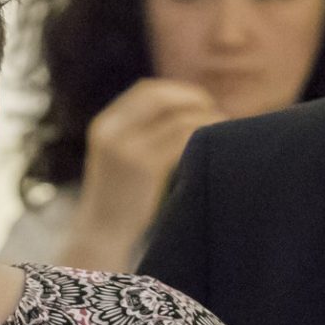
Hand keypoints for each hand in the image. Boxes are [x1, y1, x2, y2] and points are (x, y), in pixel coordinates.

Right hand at [67, 79, 221, 258]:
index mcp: (105, 124)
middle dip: (193, 99)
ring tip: (222, 129)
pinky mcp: (144, 166)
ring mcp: (127, 148)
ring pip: (177, 117)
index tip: (199, 103)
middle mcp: (112, 131)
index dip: (176, 91)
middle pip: (161, 96)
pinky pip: (181, 139)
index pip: (145, 90)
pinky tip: (213, 146)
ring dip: (205, 118)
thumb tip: (182, 113)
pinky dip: (203, 136)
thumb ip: (140, 133)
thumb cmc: (119, 200)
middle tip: (215, 112)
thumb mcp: (120, 157)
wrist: (101, 235)